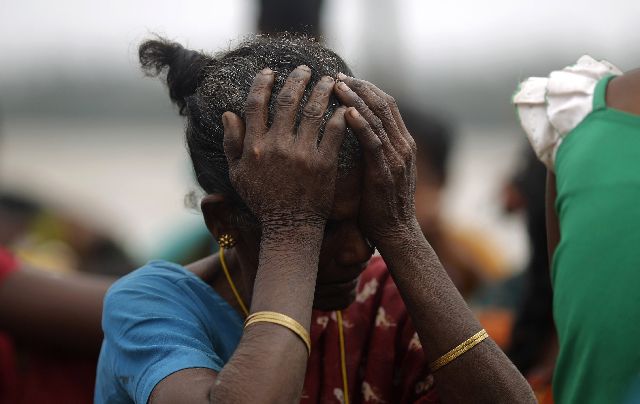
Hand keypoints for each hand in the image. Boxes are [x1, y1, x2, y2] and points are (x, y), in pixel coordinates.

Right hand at [222, 66, 346, 230]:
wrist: (289, 227)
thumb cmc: (262, 201)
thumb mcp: (238, 174)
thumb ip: (232, 143)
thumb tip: (228, 113)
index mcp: (254, 146)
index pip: (256, 104)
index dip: (262, 83)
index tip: (270, 72)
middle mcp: (276, 145)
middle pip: (287, 101)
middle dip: (297, 79)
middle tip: (306, 69)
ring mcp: (301, 154)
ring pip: (313, 111)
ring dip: (322, 90)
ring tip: (329, 80)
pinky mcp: (323, 163)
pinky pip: (334, 131)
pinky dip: (340, 115)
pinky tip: (344, 105)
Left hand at [334, 74, 418, 244]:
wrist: (396, 232)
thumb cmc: (380, 205)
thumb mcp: (379, 171)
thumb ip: (372, 151)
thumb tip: (349, 134)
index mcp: (402, 143)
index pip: (386, 105)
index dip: (366, 88)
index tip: (344, 79)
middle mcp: (403, 145)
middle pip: (383, 104)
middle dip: (359, 87)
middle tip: (336, 76)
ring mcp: (396, 157)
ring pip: (378, 118)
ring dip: (356, 99)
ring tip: (336, 86)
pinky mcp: (385, 171)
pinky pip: (373, 142)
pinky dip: (361, 124)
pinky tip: (346, 112)